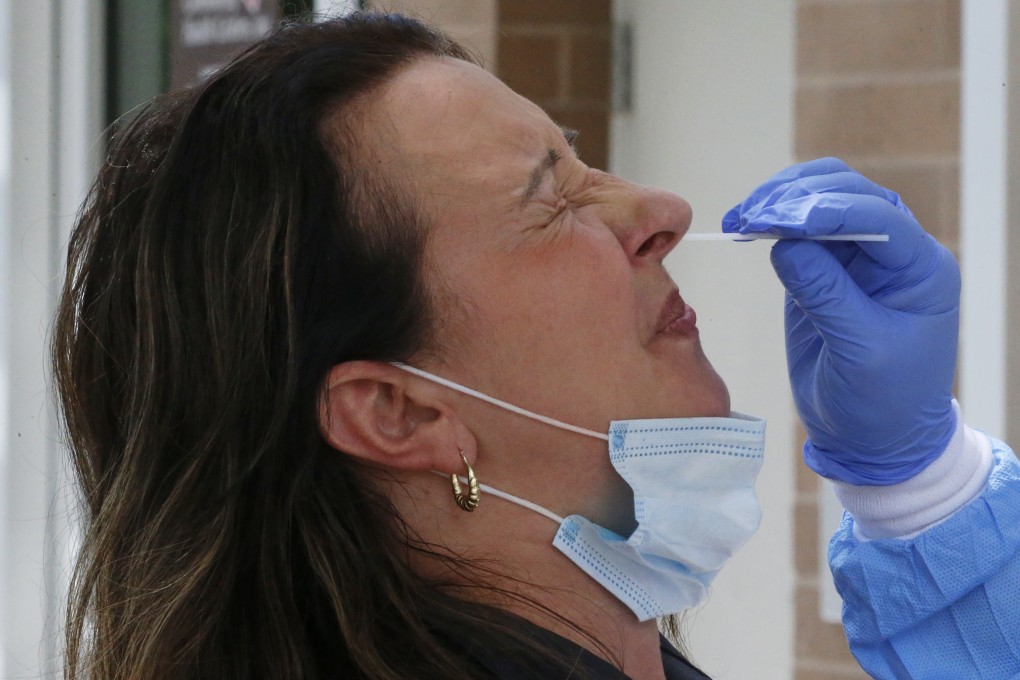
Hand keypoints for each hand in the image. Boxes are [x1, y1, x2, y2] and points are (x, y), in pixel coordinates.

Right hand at [722, 158, 958, 484]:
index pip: (877, 217)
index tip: (780, 218)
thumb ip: (826, 295)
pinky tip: (746, 227)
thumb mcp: (859, 352)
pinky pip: (800, 230)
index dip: (828, 210)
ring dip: (781, 201)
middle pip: (848, 194)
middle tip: (750, 216)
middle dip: (797, 198)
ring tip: (741, 218)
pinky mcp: (826, 270)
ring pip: (822, 200)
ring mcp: (858, 258)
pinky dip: (773, 222)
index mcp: (920, 270)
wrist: (873, 439)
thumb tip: (785, 244)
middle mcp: (894, 253)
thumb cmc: (882, 402)